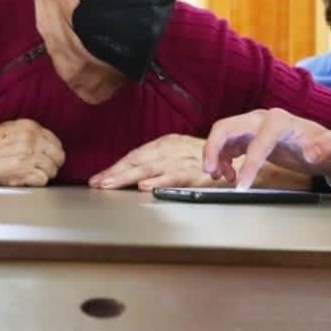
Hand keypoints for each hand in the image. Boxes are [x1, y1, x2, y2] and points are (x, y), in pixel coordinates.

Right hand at [0, 119, 64, 186]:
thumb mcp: (8, 129)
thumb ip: (28, 135)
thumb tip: (44, 147)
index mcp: (29, 126)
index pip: (55, 141)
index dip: (52, 152)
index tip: (47, 157)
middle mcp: (32, 138)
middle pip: (58, 155)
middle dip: (52, 163)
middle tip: (42, 168)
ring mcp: (28, 155)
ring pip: (52, 169)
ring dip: (44, 174)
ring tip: (30, 174)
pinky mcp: (22, 171)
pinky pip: (42, 180)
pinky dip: (36, 182)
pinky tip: (25, 179)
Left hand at [90, 134, 212, 190]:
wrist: (234, 156)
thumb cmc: (204, 158)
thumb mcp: (178, 153)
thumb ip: (157, 162)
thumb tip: (133, 174)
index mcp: (164, 144)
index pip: (134, 156)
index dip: (115, 167)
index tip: (98, 178)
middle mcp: (169, 150)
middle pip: (136, 161)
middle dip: (114, 173)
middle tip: (97, 183)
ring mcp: (179, 161)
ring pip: (148, 169)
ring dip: (127, 177)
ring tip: (109, 184)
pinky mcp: (192, 173)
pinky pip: (172, 177)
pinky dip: (158, 182)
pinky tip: (144, 187)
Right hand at [202, 109, 330, 188]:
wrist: (325, 147)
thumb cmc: (328, 147)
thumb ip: (327, 147)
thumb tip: (316, 151)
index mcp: (279, 121)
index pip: (257, 142)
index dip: (248, 164)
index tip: (241, 186)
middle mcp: (261, 120)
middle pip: (227, 127)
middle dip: (214, 147)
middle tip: (209, 171)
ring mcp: (252, 127)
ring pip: (222, 135)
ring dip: (214, 154)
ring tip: (219, 176)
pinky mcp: (248, 137)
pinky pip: (227, 145)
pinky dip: (221, 159)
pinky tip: (228, 174)